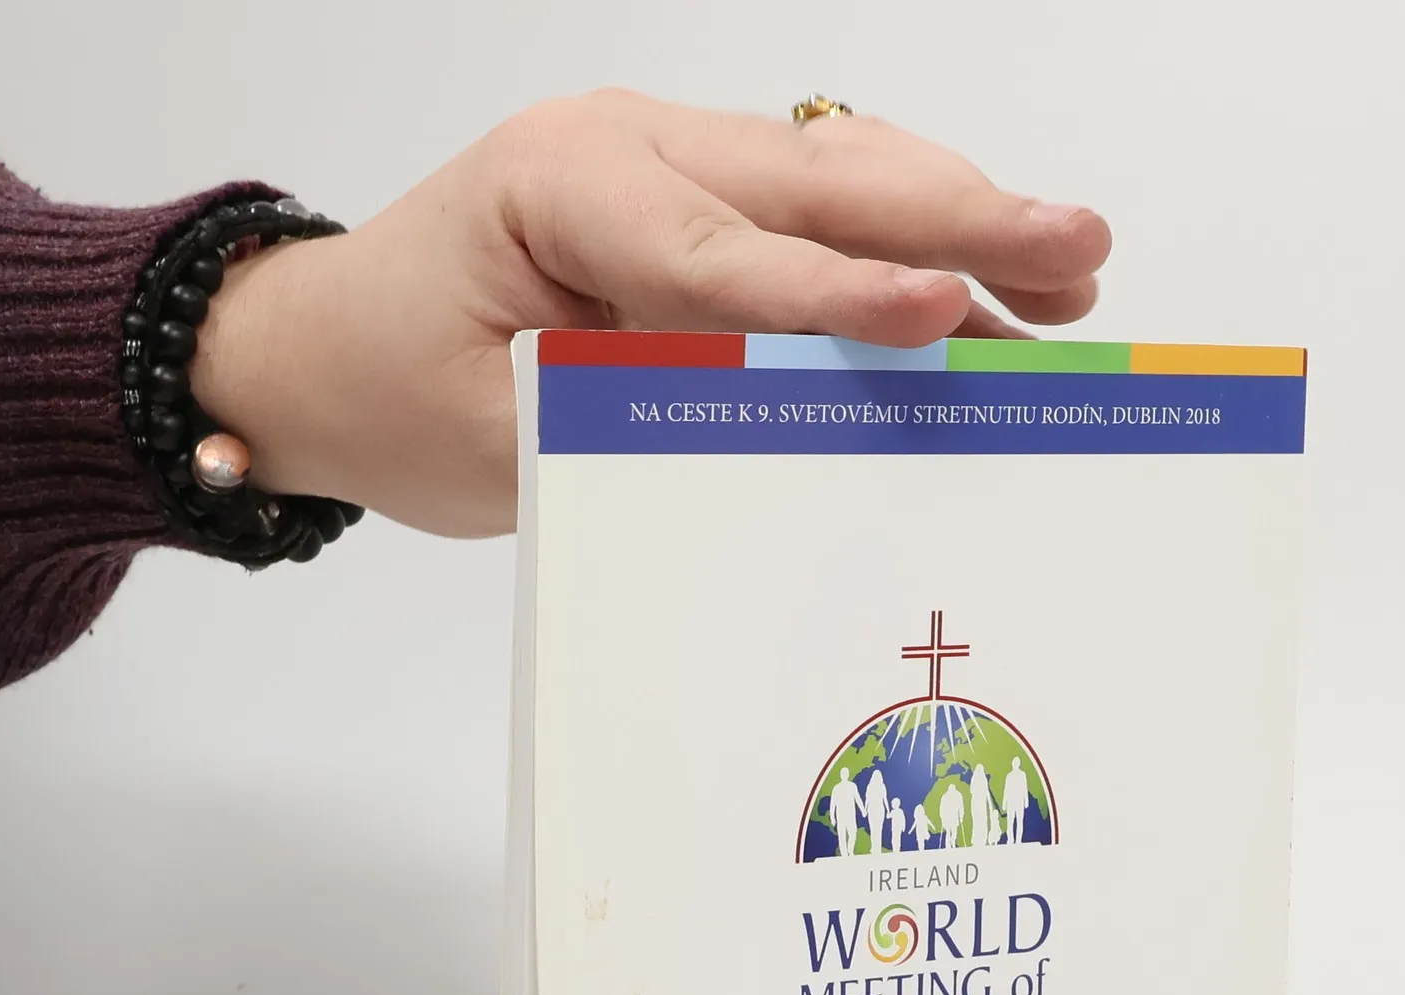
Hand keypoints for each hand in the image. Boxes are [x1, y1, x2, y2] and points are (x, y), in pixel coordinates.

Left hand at [192, 90, 1111, 538]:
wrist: (325, 353)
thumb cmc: (392, 392)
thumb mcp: (492, 436)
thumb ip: (624, 419)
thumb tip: (773, 426)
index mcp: (560, 187)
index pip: (720, 251)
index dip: (839, 289)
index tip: (945, 309)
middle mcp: (627, 148)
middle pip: (813, 182)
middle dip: (955, 218)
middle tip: (1078, 252)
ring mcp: (666, 163)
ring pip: (833, 177)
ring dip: (956, 218)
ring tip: (1070, 267)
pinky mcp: (690, 203)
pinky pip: (812, 207)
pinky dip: (903, 236)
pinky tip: (985, 269)